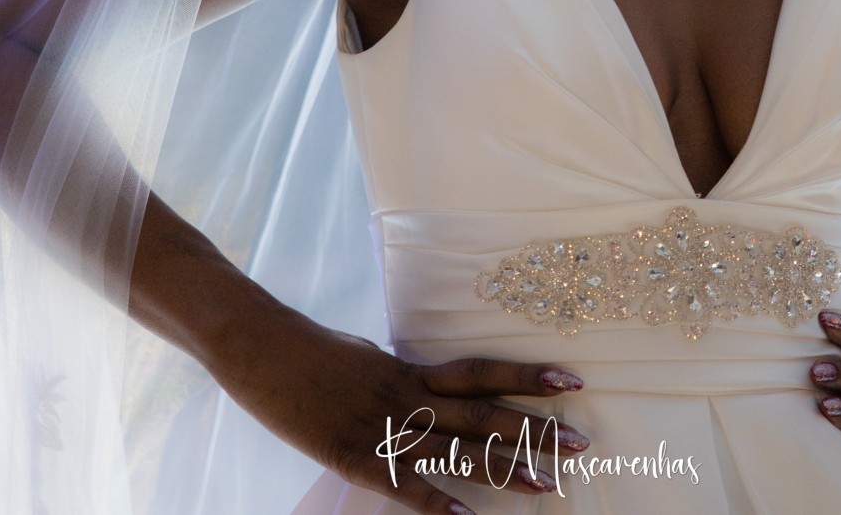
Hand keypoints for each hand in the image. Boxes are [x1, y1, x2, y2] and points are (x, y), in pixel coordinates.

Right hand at [209, 300, 589, 513]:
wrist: (260, 343)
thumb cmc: (309, 350)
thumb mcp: (364, 355)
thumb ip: (397, 375)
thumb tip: (420, 383)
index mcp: (409, 368)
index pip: (480, 371)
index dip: (527, 375)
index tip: (572, 380)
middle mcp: (406, 394)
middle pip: (481, 411)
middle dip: (533, 428)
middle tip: (580, 443)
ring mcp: (382, 425)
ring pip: (454, 448)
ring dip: (502, 469)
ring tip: (546, 485)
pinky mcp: (352, 453)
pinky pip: (403, 484)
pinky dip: (437, 505)